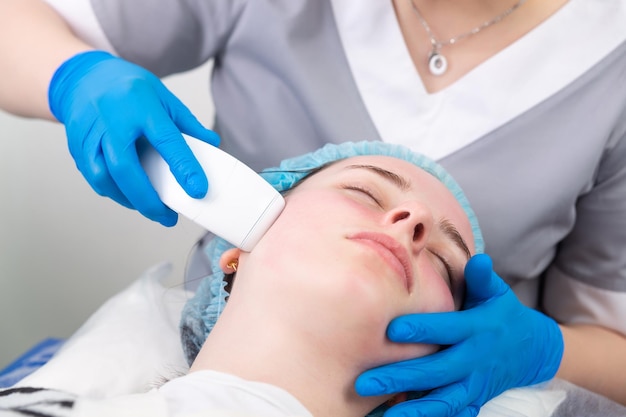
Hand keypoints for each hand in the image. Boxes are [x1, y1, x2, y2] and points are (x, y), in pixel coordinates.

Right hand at [48, 51, 219, 225]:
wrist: (82, 77)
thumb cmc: (127, 87)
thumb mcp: (163, 96)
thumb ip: (187, 123)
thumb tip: (212, 144)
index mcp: (140, 105)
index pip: (166, 140)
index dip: (183, 167)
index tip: (197, 190)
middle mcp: (111, 120)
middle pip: (125, 168)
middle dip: (147, 199)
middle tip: (166, 217)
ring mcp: (89, 133)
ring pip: (103, 176)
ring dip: (128, 199)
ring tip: (150, 209)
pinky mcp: (76, 146)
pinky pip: (93, 177)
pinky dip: (112, 191)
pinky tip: (129, 196)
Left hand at [355, 253, 563, 416]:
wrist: (533, 350)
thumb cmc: (502, 314)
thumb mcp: (496, 294)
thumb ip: (482, 279)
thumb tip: (478, 260)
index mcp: (478, 329)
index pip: (447, 329)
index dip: (421, 330)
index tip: (390, 330)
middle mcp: (476, 359)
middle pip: (437, 371)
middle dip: (401, 377)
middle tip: (365, 381)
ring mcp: (476, 384)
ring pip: (444, 400)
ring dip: (414, 409)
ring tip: (383, 412)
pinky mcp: (475, 399)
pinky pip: (454, 413)